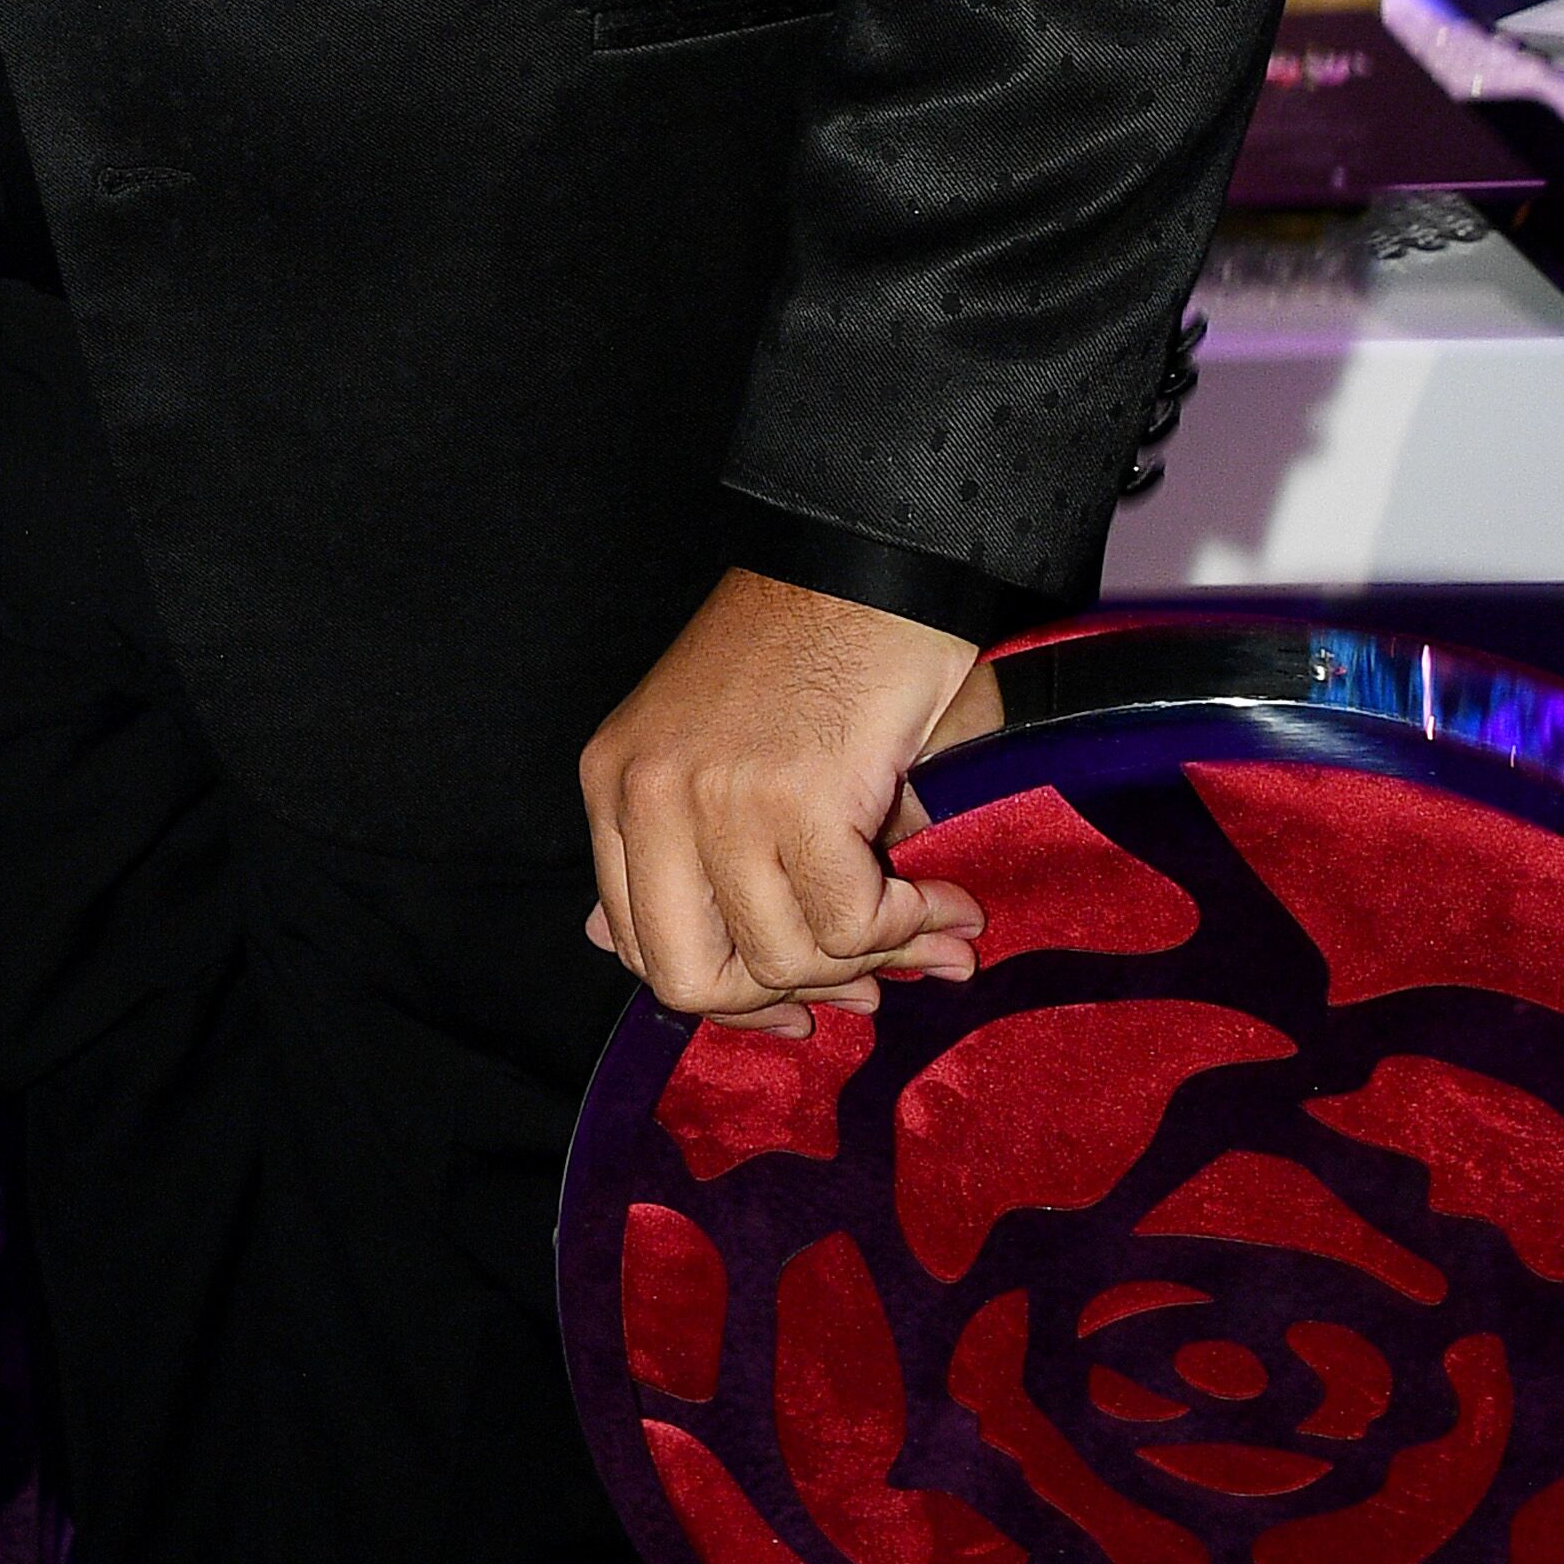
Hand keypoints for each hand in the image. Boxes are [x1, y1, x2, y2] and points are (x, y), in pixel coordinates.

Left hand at [578, 574, 1005, 1044]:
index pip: (637, 945)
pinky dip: (910, 927)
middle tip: (864, 984)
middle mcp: (646, 795)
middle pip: (686, 977)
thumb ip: (701, 864)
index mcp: (617, 784)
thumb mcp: (728, 757)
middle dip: (786, 995)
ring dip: (872, 958)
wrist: (877, 561)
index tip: (797, 1002)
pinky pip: (849, 923)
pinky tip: (946, 900)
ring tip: (929, 927)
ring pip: (782, 957)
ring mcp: (713, 797)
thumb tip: (706, 983)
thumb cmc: (816, 654)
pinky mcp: (793, 798)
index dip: (726, 993)